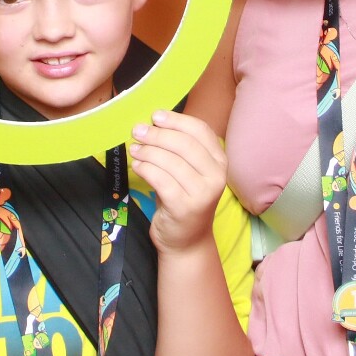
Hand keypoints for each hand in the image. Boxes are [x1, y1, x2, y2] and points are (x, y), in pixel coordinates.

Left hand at [129, 109, 227, 254]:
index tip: (155, 116)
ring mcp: (202, 193)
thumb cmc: (184, 198)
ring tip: (135, 149)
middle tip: (138, 131)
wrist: (187, 240)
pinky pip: (161, 180)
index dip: (176, 120)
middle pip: (184, 144)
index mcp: (220, 161)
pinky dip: (146, 169)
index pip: (200, 131)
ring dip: (148, 151)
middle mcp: (216, 176)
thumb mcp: (189, 171)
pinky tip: (137, 166)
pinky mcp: (185, 207)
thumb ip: (179, 148)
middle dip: (158, 134)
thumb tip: (153, 123)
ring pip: (171, 161)